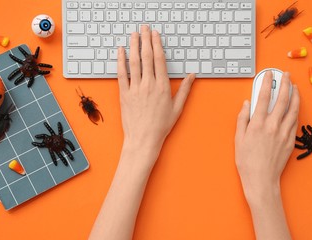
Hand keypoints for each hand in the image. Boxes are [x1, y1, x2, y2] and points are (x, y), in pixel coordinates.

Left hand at [117, 26, 194, 155]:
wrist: (143, 139)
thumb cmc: (161, 126)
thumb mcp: (177, 108)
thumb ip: (184, 90)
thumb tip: (192, 75)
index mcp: (162, 87)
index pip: (159, 60)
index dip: (157, 44)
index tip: (155, 34)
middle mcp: (148, 85)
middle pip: (147, 57)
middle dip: (145, 40)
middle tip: (144, 28)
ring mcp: (135, 89)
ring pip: (134, 62)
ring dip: (133, 46)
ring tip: (133, 34)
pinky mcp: (124, 94)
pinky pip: (121, 74)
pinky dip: (121, 61)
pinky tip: (120, 51)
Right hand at [235, 71, 299, 207]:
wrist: (261, 179)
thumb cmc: (247, 162)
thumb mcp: (238, 139)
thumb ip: (242, 119)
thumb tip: (246, 105)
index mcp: (257, 124)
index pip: (263, 98)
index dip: (266, 84)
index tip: (268, 75)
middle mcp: (272, 126)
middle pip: (282, 99)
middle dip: (285, 84)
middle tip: (285, 75)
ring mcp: (284, 133)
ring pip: (293, 109)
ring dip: (295, 95)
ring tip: (294, 87)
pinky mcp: (290, 140)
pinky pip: (295, 121)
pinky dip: (296, 111)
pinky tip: (295, 107)